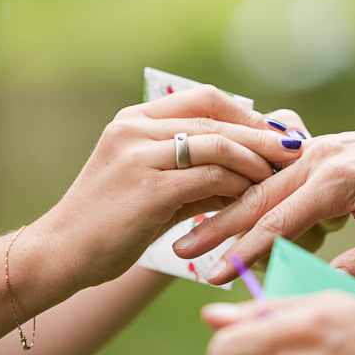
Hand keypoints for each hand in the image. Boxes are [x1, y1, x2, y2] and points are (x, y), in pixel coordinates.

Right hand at [27, 86, 305, 290]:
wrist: (60, 255)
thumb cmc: (109, 225)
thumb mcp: (151, 186)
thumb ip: (192, 170)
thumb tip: (246, 167)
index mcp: (133, 120)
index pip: (203, 99)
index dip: (245, 114)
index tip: (274, 133)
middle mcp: (134, 128)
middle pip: (216, 118)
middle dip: (261, 134)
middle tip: (295, 147)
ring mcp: (138, 155)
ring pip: (216, 144)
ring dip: (255, 159)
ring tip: (280, 174)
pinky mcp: (147, 187)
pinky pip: (209, 178)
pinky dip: (238, 185)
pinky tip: (255, 198)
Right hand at [174, 120, 354, 283]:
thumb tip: (313, 290)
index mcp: (339, 180)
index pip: (279, 221)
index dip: (245, 252)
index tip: (215, 276)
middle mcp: (321, 159)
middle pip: (257, 197)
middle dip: (217, 226)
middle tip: (181, 250)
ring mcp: (321, 151)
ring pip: (264, 185)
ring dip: (229, 210)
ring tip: (195, 232)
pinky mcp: (325, 153)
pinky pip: (281, 177)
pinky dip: (255, 196)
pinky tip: (236, 211)